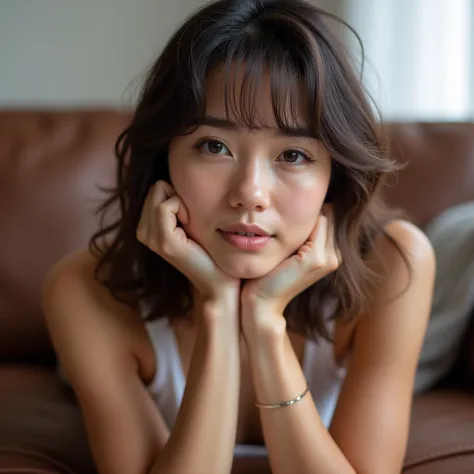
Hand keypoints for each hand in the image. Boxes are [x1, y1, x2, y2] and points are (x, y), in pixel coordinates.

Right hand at [136, 180, 240, 304]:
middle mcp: (143, 233)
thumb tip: (172, 178)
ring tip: (190, 224)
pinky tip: (190, 224)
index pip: (155, 188)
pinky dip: (182, 208)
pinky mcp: (164, 242)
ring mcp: (151, 238)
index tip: (189, 215)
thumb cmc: (208, 249)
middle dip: (176, 196)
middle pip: (156, 188)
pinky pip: (166, 206)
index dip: (175, 195)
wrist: (218, 280)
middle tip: (190, 220)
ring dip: (181, 202)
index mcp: (146, 227)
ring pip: (159, 194)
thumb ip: (176, 204)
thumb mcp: (189, 221)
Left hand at [241, 205, 341, 336]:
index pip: (327, 216)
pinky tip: (279, 233)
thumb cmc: (268, 274)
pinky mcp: (316, 259)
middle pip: (326, 214)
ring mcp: (328, 258)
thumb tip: (294, 206)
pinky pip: (316, 223)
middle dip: (306, 211)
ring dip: (301, 215)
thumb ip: (299, 233)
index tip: (286, 214)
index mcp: (330, 254)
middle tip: (282, 218)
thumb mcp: (287, 249)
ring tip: (280, 227)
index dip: (307, 211)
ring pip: (322, 216)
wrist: (262, 301)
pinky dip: (297, 222)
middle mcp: (335, 256)